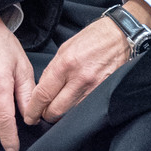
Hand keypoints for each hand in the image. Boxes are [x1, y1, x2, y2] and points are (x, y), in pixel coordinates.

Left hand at [21, 6, 148, 125]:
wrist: (121, 34)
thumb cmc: (93, 38)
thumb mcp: (65, 48)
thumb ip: (52, 70)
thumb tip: (41, 90)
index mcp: (65, 64)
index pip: (43, 95)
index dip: (33, 110)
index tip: (30, 116)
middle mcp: (79, 78)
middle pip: (55, 111)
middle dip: (46, 114)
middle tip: (44, 112)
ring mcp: (93, 87)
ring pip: (70, 113)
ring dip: (62, 113)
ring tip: (60, 106)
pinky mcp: (104, 91)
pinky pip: (84, 108)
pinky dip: (76, 109)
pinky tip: (74, 102)